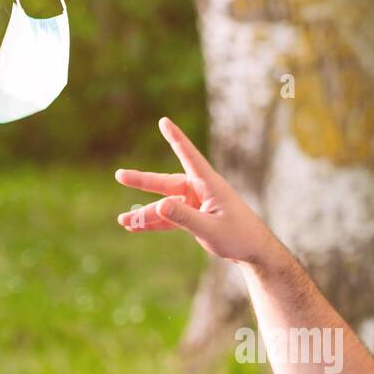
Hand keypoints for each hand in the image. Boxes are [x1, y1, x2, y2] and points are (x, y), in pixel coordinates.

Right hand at [114, 117, 277, 265]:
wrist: (253, 252)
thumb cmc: (238, 236)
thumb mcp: (210, 229)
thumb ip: (185, 217)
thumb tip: (160, 205)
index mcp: (209, 184)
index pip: (189, 156)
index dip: (176, 139)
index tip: (163, 121)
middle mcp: (200, 190)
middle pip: (166, 184)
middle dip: (142, 182)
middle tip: (120, 175)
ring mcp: (196, 204)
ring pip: (164, 205)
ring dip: (145, 214)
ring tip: (123, 220)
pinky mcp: (193, 217)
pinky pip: (169, 218)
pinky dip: (154, 223)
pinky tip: (135, 227)